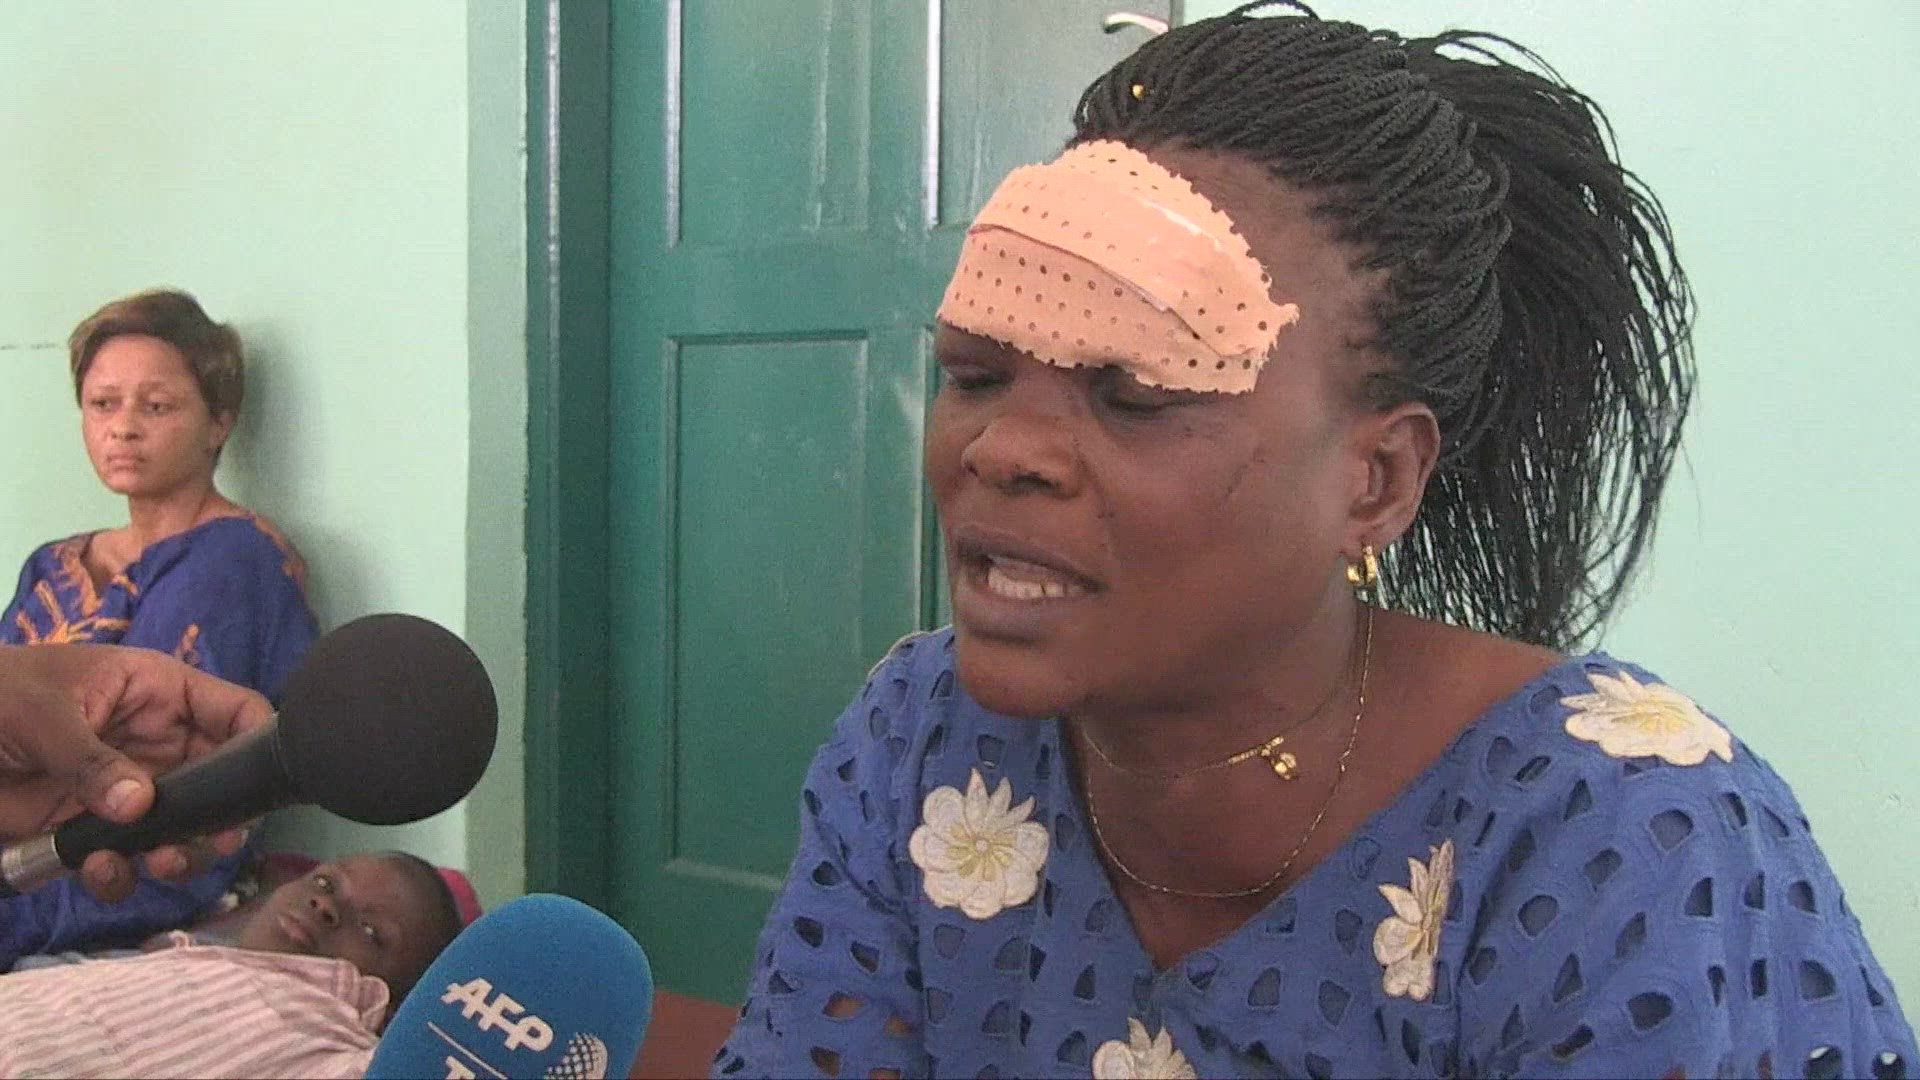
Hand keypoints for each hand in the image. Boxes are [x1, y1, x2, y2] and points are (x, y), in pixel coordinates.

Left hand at [0, 644, 270, 899]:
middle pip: (221, 784)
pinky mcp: (93, 829)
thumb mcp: (43, 712)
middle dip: (220, 819)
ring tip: (156, 864)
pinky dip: (120, 876)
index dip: (260, 745)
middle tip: (211, 844)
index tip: (257, 790)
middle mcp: (158, 743)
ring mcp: (128, 789)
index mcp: (160, 694)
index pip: (237, 712)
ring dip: (178, 855)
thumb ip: (91, 759)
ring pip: (182, 830)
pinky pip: (127, 860)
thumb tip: (139, 806)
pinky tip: (97, 870)